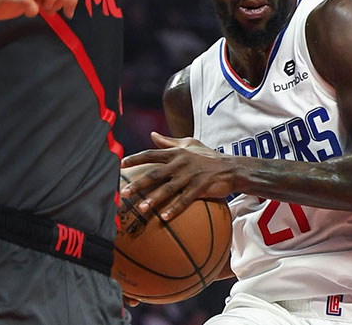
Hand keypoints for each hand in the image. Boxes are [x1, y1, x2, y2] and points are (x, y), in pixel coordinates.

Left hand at [119, 133, 235, 221]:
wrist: (231, 167)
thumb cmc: (207, 156)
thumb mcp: (190, 144)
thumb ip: (169, 141)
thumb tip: (152, 134)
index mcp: (176, 153)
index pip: (151, 154)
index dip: (135, 158)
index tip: (120, 165)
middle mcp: (181, 163)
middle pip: (155, 173)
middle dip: (139, 183)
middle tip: (124, 192)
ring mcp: (191, 176)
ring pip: (169, 188)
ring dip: (154, 199)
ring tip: (141, 208)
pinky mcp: (200, 187)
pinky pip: (185, 200)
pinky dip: (175, 209)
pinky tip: (164, 217)